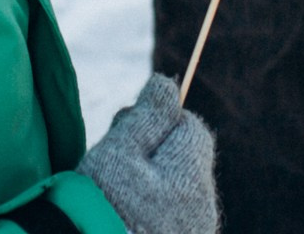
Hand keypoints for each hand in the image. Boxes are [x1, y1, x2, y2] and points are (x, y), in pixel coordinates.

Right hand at [79, 75, 219, 233]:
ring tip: (114, 195)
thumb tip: (168, 83)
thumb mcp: (118, 151)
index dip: (158, 122)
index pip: (191, 127)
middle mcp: (203, 209)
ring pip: (178, 192)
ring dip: (152, 184)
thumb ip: (147, 115)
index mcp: (192, 177)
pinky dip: (152, 213)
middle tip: (114, 162)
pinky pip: (171, 220)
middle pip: (185, 161)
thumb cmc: (100, 206)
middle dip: (153, 153)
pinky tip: (122, 218)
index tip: (125, 132)